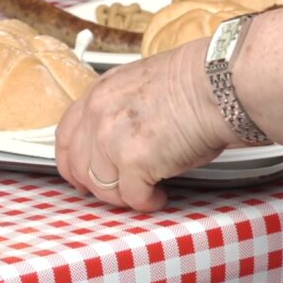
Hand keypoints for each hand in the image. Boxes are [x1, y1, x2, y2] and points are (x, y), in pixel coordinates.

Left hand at [55, 39, 239, 210]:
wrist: (216, 84)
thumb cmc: (195, 81)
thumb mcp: (140, 83)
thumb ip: (119, 108)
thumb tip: (120, 137)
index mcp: (99, 93)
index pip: (65, 135)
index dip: (71, 161)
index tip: (80, 175)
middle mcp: (98, 115)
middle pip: (79, 167)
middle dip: (97, 186)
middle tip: (117, 193)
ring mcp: (112, 140)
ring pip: (103, 187)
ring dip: (125, 196)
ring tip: (146, 192)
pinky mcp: (134, 162)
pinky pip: (133, 197)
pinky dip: (147, 202)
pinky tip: (160, 195)